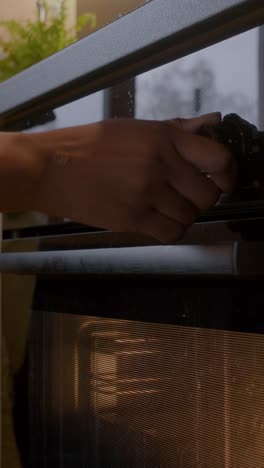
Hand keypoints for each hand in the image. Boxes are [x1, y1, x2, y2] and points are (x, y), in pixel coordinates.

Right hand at [28, 113, 235, 241]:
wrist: (52, 167)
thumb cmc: (90, 145)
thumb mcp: (136, 128)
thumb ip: (178, 129)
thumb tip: (214, 123)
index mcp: (163, 138)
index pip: (218, 158)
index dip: (229, 174)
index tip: (225, 181)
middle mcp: (160, 165)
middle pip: (208, 194)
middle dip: (204, 199)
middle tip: (189, 196)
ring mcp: (147, 193)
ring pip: (190, 216)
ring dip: (185, 215)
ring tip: (168, 208)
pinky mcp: (132, 218)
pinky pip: (171, 233)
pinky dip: (172, 230)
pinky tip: (160, 222)